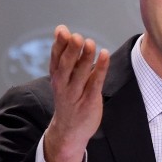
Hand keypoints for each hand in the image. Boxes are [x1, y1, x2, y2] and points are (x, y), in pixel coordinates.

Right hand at [43, 25, 109, 161]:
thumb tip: (64, 31)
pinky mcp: (89, 101)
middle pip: (66, 65)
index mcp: (57, 77)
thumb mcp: (62, 77)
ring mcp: (76, 93)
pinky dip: (101, 68)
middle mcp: (64, 84)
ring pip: (80, 73)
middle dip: (71, 50)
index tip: (62, 30)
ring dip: (85, 57)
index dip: (58, 44)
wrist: (70, 130)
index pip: (56, 58)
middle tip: (77, 37)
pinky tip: (105, 54)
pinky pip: (95, 82)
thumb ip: (65, 55)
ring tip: (90, 43)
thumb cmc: (69, 98)